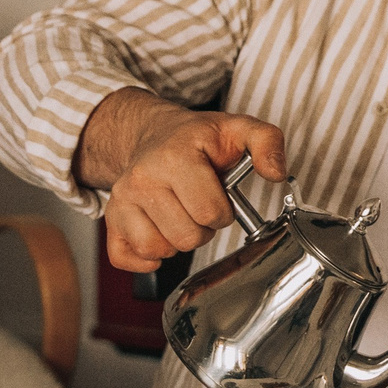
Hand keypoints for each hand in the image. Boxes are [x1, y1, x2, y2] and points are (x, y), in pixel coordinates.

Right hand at [80, 87, 288, 268]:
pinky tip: (159, 236)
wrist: (154, 134)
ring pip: (159, 249)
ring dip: (178, 241)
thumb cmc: (197, 139)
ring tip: (181, 216)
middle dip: (202, 228)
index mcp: (175, 158)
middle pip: (187, 237)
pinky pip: (125, 258)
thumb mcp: (238, 129)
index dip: (223, 211)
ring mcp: (122, 200)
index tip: (219, 197)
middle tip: (199, 206)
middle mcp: (142, 179)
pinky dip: (145, 258)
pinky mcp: (111, 219)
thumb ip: (267, 143)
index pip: (210, 212)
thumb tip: (276, 172)